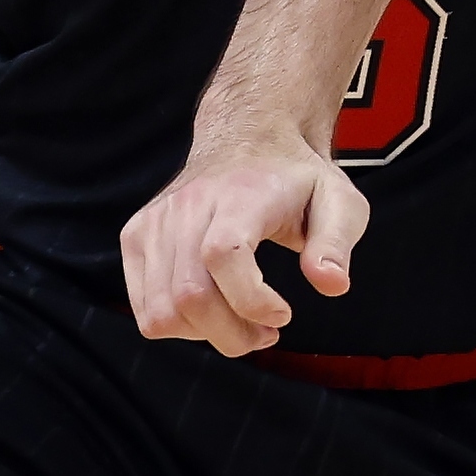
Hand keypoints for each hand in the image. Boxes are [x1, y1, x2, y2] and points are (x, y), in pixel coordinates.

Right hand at [121, 126, 365, 351]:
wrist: (246, 140)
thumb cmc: (294, 179)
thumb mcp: (339, 201)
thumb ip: (337, 243)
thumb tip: (331, 284)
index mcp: (238, 196)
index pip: (222, 255)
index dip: (251, 300)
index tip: (283, 314)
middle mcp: (186, 207)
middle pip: (189, 295)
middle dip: (233, 334)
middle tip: (267, 332)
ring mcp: (153, 223)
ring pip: (162, 312)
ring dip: (207, 335)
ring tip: (242, 324)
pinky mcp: (136, 238)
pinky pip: (146, 310)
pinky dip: (180, 326)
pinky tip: (213, 312)